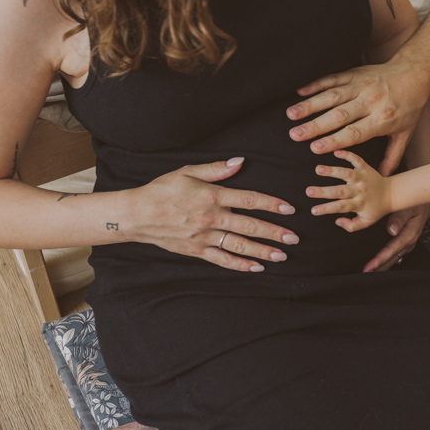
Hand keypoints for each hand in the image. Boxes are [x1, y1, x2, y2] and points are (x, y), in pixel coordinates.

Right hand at [130, 158, 297, 272]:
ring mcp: (204, 236)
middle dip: (274, 232)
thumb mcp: (187, 171)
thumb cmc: (161, 190)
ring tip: (282, 256)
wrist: (135, 215)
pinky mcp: (197, 250)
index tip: (289, 209)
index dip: (272, 204)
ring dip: (263, 251)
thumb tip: (240, 161)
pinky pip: (222, 259)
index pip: (249, 200)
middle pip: (250, 225)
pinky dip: (240, 265)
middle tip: (294, 238)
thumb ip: (216, 169)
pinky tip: (257, 268)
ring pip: (240, 245)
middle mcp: (211, 218)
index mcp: (212, 196)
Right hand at [287, 59, 429, 175]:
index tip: (314, 148)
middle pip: (339, 115)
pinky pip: (333, 78)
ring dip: (310, 104)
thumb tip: (382, 177)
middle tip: (294, 135)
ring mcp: (362, 86)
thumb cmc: (410, 106)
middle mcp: (370, 102)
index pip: (354, 132)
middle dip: (315, 125)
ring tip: (291, 114)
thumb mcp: (405, 133)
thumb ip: (393, 156)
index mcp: (382, 119)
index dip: (334, 140)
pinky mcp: (356, 73)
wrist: (416, 73)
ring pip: (332, 96)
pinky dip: (316, 84)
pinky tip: (299, 91)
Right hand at [307, 150, 391, 228]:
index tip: (313, 210)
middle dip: (324, 191)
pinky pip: (356, 160)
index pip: (341, 207)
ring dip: (332, 171)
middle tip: (309, 191)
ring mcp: (362, 178)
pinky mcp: (365, 168)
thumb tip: (337, 221)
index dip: (327, 209)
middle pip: (341, 191)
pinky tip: (336, 151)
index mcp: (359, 204)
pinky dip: (347, 155)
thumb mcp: (366, 222)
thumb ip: (351, 226)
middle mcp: (360, 190)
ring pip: (347, 173)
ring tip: (318, 169)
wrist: (391, 194)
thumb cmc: (375, 209)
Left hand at [363, 202, 429, 272]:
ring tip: (367, 273)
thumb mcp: (409, 207)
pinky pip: (393, 255)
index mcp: (409, 235)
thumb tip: (391, 230)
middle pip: (391, 260)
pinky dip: (384, 261)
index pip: (391, 251)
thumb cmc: (416, 203)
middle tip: (363, 275)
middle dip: (378, 268)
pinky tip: (375, 264)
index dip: (379, 260)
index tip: (368, 268)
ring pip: (392, 259)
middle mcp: (408, 243)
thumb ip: (399, 217)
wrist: (425, 201)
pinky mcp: (404, 243)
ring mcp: (406, 244)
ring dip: (380, 266)